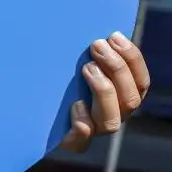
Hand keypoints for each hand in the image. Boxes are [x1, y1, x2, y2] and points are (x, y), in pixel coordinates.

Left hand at [58, 33, 149, 152]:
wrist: (30, 111)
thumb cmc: (57, 77)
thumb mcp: (76, 63)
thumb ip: (91, 52)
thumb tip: (98, 29)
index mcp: (121, 96)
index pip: (141, 82)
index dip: (132, 59)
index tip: (114, 36)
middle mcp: (112, 115)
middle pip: (130, 99)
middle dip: (117, 68)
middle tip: (96, 46)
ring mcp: (93, 130)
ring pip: (111, 121)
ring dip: (103, 91)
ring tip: (86, 68)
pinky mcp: (72, 142)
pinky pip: (82, 142)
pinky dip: (82, 124)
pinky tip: (75, 105)